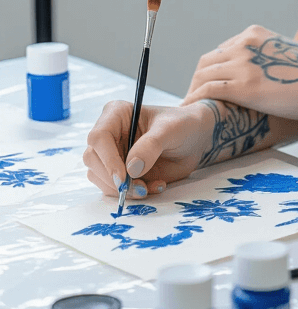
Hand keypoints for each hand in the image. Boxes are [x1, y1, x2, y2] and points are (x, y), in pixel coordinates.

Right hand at [84, 99, 213, 196]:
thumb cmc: (182, 125)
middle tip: (140, 189)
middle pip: (92, 160)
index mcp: (116, 114)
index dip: (107, 159)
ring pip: (99, 177)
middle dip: (114, 179)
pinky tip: (154, 187)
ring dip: (123, 190)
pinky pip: (114, 188)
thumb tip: (131, 168)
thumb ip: (151, 146)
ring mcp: (112, 154)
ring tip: (150, 188)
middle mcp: (109, 134)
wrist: (194, 139)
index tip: (124, 177)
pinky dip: (132, 194)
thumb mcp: (170, 130)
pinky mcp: (119, 172)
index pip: (98, 137)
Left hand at [181, 24, 297, 120]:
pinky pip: (208, 90)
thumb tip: (265, 75)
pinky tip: (193, 111)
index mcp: (254, 34)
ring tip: (192, 108)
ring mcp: (243, 64)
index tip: (209, 85)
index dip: (213, 70)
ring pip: (203, 75)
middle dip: (198, 80)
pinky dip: (196, 100)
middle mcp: (245, 44)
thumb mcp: (287, 55)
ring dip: (193, 91)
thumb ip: (269, 60)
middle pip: (207, 61)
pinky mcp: (243, 85)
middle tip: (196, 99)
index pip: (221, 50)